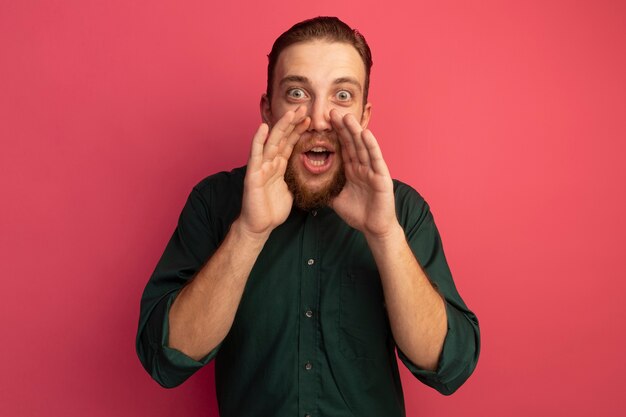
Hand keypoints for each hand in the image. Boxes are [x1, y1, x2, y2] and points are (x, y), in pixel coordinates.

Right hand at [238, 106, 309, 237]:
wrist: (260, 226)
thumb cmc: (272, 210)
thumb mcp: (292, 190)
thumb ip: (297, 178)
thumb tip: (312, 172)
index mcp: (279, 165)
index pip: (290, 143)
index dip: (299, 130)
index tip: (309, 117)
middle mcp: (269, 162)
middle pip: (282, 137)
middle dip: (293, 122)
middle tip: (304, 107)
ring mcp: (260, 167)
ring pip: (272, 142)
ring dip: (281, 127)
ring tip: (291, 113)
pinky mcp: (253, 175)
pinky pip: (256, 155)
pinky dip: (258, 140)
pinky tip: (263, 128)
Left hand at [329, 110, 397, 237]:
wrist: (374, 229)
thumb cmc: (358, 214)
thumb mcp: (336, 199)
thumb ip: (326, 189)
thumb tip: (307, 184)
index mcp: (352, 170)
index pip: (342, 148)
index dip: (334, 135)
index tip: (324, 122)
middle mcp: (363, 166)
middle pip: (351, 143)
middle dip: (342, 128)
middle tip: (332, 112)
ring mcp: (373, 170)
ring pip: (363, 147)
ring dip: (355, 131)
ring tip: (347, 117)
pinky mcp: (382, 177)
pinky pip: (375, 159)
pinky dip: (371, 146)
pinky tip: (365, 134)